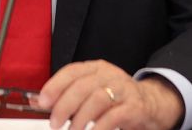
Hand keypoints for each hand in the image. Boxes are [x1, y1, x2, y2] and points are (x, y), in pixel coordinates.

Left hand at [37, 60, 183, 129]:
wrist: (152, 103)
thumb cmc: (117, 99)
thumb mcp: (93, 92)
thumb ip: (68, 96)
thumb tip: (39, 103)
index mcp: (96, 68)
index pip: (72, 71)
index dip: (55, 86)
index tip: (42, 102)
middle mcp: (109, 75)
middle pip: (82, 86)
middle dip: (64, 105)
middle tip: (54, 123)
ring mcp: (123, 90)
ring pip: (97, 99)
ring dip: (80, 118)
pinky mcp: (134, 107)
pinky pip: (113, 116)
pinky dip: (99, 127)